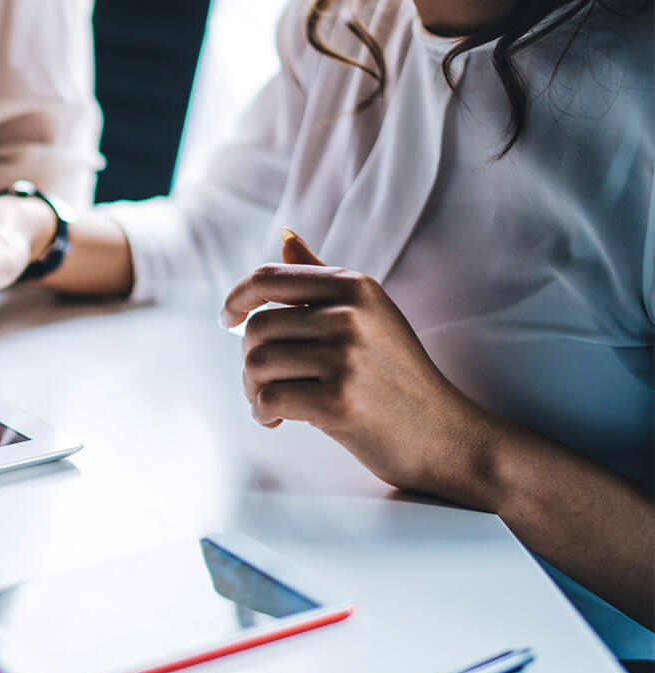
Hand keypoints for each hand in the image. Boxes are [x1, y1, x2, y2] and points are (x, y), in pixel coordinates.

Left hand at [222, 228, 487, 496]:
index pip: (268, 278)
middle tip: (265, 381)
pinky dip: (263, 413)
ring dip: (253, 389)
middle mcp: (351, 314)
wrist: (445, 435)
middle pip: (256, 327)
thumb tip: (286, 236)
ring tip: (272, 401)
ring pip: (257, 363)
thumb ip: (323, 280)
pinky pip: (268, 399)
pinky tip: (277, 419)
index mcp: (356, 286)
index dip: (237, 299)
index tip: (228, 320)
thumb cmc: (397, 376)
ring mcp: (346, 357)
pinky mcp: (338, 401)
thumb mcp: (370, 314)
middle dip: (250, 358)